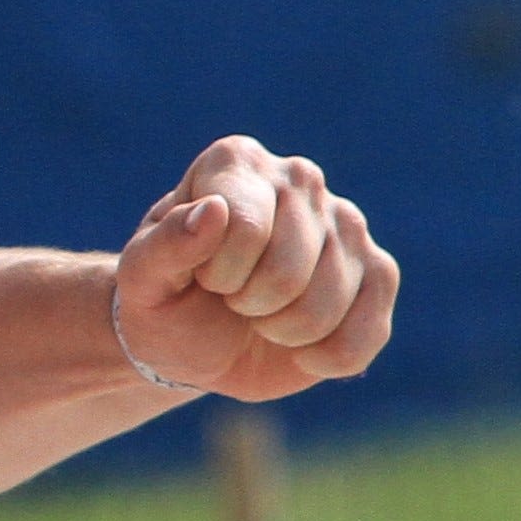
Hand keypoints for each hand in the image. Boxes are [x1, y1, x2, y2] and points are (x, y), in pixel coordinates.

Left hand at [113, 137, 396, 402]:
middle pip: (289, 272)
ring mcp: (347, 223)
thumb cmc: (163, 298)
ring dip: (282, 332)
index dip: (218, 275)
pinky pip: (368, 332)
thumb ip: (166, 244)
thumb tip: (214, 211)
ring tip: (260, 314)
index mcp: (236, 163)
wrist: (192, 338)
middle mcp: (299, 178)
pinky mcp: (378, 272)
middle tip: (231, 298)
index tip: (202, 274)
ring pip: (327, 307)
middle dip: (249, 306)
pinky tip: (299, 344)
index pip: (246, 230)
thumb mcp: (141, 279)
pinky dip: (324, 358)